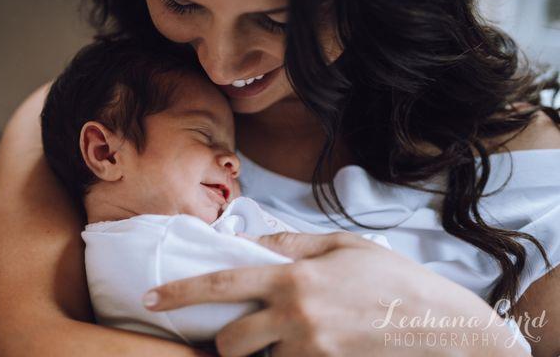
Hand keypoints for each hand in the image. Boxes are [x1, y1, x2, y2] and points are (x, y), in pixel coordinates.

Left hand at [143, 232, 528, 356]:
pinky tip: (313, 345)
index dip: (180, 292)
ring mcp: (308, 349)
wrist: (437, 325)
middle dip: (226, 342)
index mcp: (293, 277)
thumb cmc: (391, 278)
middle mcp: (293, 316)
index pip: (221, 283)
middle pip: (230, 340)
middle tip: (241, 334)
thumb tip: (253, 241)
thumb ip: (292, 243)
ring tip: (289, 338)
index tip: (150, 299)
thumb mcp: (342, 245)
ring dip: (262, 354)